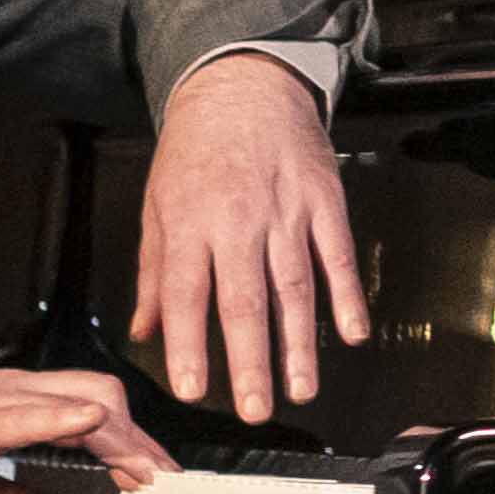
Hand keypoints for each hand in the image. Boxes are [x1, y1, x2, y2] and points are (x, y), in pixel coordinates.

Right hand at [0, 362, 164, 493]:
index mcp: (16, 403)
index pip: (93, 408)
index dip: (132, 438)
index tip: (157, 472)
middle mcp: (14, 392)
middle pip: (100, 396)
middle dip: (139, 437)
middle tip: (164, 477)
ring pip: (77, 402)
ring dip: (119, 436)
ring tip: (145, 468)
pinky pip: (24, 415)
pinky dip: (62, 419)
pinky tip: (89, 426)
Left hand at [133, 47, 373, 422]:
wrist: (243, 83)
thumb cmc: (195, 148)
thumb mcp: (156, 203)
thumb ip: (151, 271)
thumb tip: (143, 330)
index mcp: (189, 222)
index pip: (185, 293)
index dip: (188, 344)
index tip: (192, 389)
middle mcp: (237, 220)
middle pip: (243, 300)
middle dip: (249, 360)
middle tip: (254, 410)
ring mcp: (285, 211)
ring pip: (293, 288)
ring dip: (298, 344)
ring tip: (299, 390)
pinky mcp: (324, 201)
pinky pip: (337, 255)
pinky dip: (347, 296)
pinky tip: (351, 334)